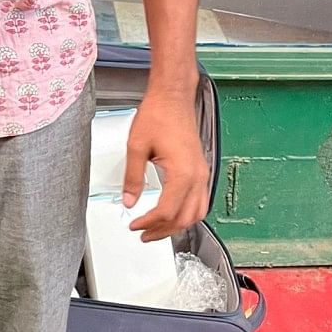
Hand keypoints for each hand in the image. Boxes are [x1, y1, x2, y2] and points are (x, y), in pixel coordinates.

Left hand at [123, 84, 210, 241]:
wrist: (173, 97)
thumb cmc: (158, 114)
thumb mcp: (136, 146)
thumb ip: (132, 177)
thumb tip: (128, 200)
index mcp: (182, 173)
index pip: (167, 211)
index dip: (148, 223)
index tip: (134, 225)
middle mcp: (197, 176)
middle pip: (184, 218)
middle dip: (163, 230)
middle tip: (144, 234)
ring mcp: (202, 173)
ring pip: (197, 212)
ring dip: (177, 225)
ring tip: (157, 230)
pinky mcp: (201, 169)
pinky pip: (200, 200)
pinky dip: (187, 213)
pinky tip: (174, 213)